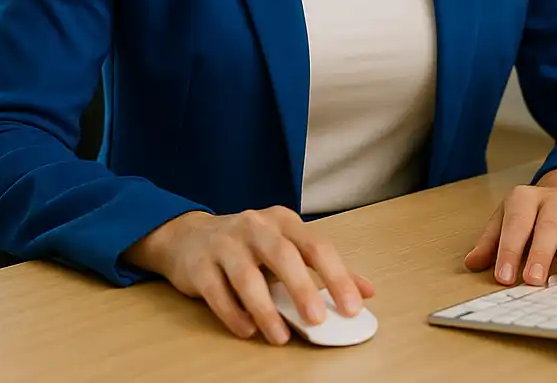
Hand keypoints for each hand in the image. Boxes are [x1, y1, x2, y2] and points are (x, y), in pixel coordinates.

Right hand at [124, 206, 373, 343]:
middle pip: (282, 254)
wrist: (188, 237)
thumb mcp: (287, 247)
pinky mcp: (199, 264)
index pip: (315, 245)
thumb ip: (325, 269)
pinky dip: (233, 313)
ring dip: (266, 308)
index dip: (337, 275)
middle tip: (318, 320)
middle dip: (302, 287)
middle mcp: (255, 225)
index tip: (353, 306)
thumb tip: (367, 291)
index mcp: (283, 221)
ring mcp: (225, 243)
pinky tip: (247, 330)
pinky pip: (217, 290)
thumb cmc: (248, 246)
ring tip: (281, 336)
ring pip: (247, 274)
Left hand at [464, 168, 556, 285]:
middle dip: (540, 253)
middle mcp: (554, 199)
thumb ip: (491, 242)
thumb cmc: (532, 215)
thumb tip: (471, 263)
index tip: (503, 277)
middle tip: (532, 280)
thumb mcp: (507, 221)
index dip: (509, 250)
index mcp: (525, 198)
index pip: (516, 223)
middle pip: (547, 225)